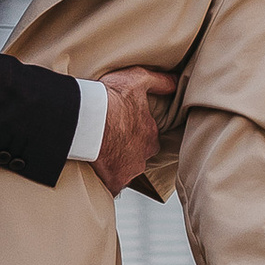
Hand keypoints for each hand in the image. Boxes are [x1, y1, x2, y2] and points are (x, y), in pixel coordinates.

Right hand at [94, 65, 173, 192]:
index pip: (148, 139)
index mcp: (150, 135)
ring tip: (101, 154)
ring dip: (117, 165)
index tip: (123, 128)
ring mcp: (130, 171)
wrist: (87, 119)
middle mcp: (144, 156)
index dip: (135, 133)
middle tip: (111, 141)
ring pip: (126, 172)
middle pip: (138, 157)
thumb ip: (159, 82)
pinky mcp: (114, 182)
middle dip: (128, 152)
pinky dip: (106, 180)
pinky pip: (112, 185)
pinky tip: (97, 171)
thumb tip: (177, 82)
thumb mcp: (137, 80)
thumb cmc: (111, 98)